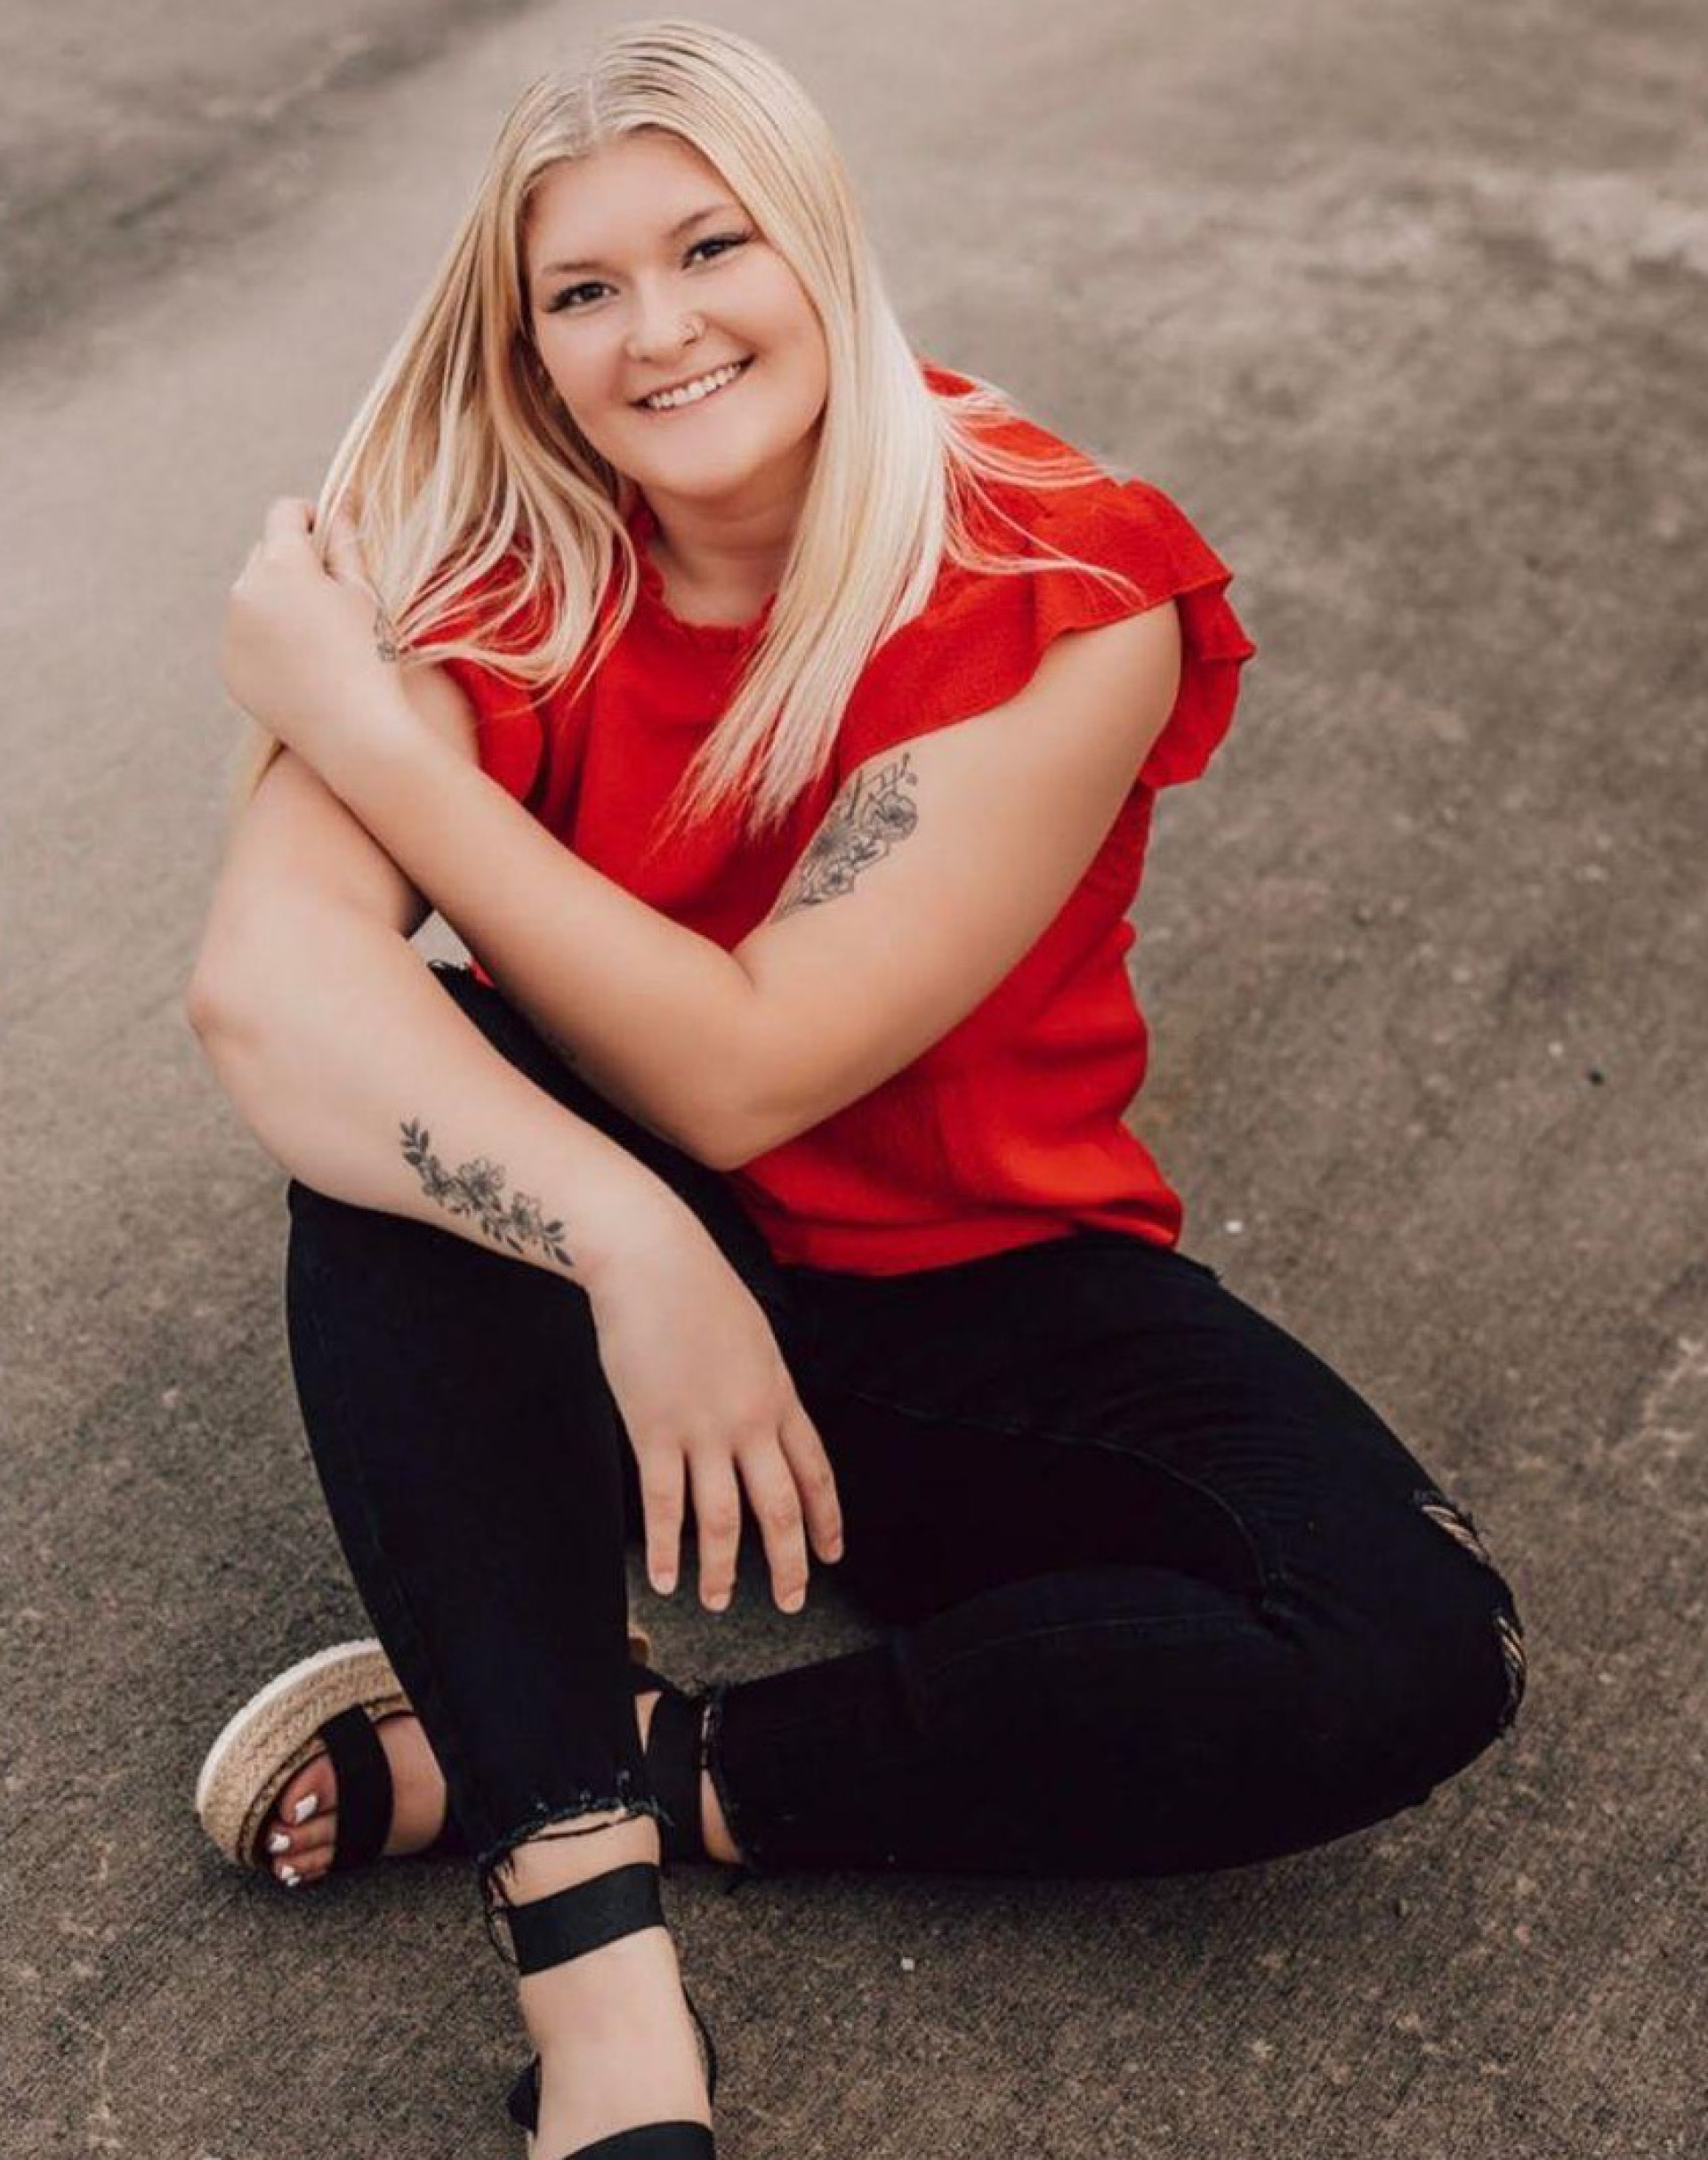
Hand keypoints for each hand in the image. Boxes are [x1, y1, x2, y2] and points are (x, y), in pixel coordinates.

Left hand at [218, 497, 409, 771]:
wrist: (355, 733)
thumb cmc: (371, 657)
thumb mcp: (366, 594)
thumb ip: (346, 544)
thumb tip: (341, 505)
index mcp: (282, 563)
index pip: (284, 513)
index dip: (309, 516)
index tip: (327, 531)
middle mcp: (245, 589)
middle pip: (264, 554)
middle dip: (291, 563)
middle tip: (329, 594)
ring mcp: (231, 630)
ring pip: (253, 597)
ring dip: (277, 602)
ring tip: (318, 637)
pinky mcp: (228, 665)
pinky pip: (244, 637)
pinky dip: (266, 641)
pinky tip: (301, 666)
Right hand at [586, 1211, 844, 1614]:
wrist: (652, 1259)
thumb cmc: (697, 1289)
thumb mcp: (753, 1338)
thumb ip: (761, 1385)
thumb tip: (762, 1418)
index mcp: (780, 1395)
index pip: (815, 1471)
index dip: (825, 1519)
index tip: (831, 1555)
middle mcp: (751, 1420)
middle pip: (781, 1507)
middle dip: (789, 1562)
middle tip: (790, 1601)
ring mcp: (704, 1429)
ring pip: (724, 1520)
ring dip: (722, 1569)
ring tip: (717, 1600)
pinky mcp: (656, 1430)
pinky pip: (665, 1506)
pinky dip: (666, 1550)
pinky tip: (664, 1580)